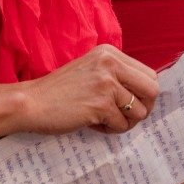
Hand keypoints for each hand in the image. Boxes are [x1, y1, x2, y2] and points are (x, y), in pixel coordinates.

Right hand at [17, 44, 160, 135]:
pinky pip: (122, 124)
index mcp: (110, 53)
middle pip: (152, 90)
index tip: (130, 104)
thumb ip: (115, 76)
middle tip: (124, 117)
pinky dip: (110, 130)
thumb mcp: (91, 71)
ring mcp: (107, 83)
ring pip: (139, 111)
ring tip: (104, 121)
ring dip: (124, 122)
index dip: (143, 94)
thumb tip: (146, 96)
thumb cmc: (59, 91)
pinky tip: (93, 124)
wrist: (31, 102)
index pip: (148, 74)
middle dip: (143, 108)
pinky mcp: (101, 104)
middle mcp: (111, 63)